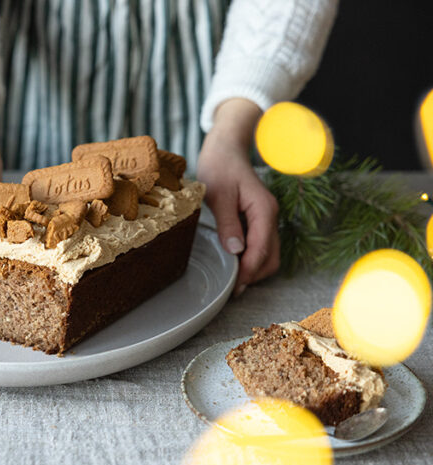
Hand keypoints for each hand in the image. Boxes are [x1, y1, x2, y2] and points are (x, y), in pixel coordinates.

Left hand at [197, 98, 279, 294]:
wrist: (225, 148)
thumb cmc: (220, 166)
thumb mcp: (219, 194)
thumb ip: (229, 222)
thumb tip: (236, 250)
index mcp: (263, 209)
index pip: (262, 248)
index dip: (250, 270)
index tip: (235, 286)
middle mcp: (269, 215)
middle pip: (271, 256)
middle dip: (255, 275)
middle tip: (233, 289)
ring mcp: (266, 218)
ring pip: (270, 253)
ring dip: (255, 269)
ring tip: (234, 282)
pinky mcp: (258, 219)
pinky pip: (262, 245)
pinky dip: (253, 259)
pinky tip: (236, 265)